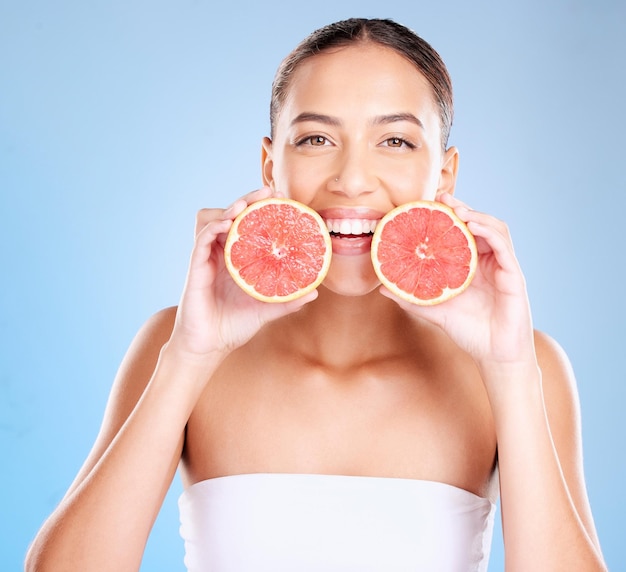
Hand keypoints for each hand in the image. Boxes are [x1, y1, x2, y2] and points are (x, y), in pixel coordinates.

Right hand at [169, 187, 317, 358]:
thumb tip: (315, 292)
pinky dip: (213, 228)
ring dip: (228, 208)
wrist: (209, 348)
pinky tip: (227, 224)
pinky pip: (201, 240)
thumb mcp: (266, 310)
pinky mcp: (195, 268)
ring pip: (212, 220)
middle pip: (230, 216)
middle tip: (267, 191)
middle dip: (247, 199)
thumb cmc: (233, 327)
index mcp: (236, 260)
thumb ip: (287, 300)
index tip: (280, 198)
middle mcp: (220, 255)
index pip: (246, 225)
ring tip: (245, 204)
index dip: (260, 209)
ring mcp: (206, 260)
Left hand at [380, 193, 535, 367]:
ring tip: (457, 210)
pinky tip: (473, 226)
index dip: (450, 216)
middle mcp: (489, 263)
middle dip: (462, 208)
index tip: (430, 203)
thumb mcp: (435, 311)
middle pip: (480, 224)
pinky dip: (489, 232)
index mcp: (473, 267)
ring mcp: (503, 268)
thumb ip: (411, 298)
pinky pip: (504, 247)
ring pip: (495, 229)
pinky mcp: (514, 276)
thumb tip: (382, 288)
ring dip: (477, 215)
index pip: (463, 233)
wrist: (494, 356)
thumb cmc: (470, 332)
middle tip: (442, 199)